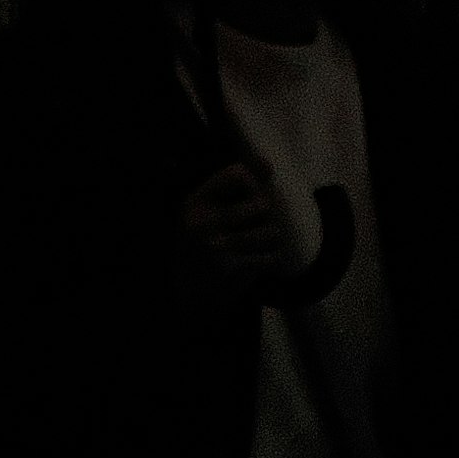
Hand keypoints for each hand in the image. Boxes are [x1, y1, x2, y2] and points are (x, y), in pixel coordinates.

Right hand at [180, 152, 318, 294]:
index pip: (239, 173)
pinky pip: (271, 257)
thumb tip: (268, 162)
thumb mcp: (208, 209)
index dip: (253, 184)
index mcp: (196, 202)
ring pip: (272, 232)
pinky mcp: (233, 271)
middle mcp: (203, 222)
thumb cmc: (202, 243)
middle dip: (265, 216)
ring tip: (255, 244)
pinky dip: (268, 260)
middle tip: (254, 225)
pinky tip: (253, 261)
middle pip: (263, 204)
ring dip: (269, 239)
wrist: (186, 294)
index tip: (248, 197)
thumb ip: (239, 183)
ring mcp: (218, 248)